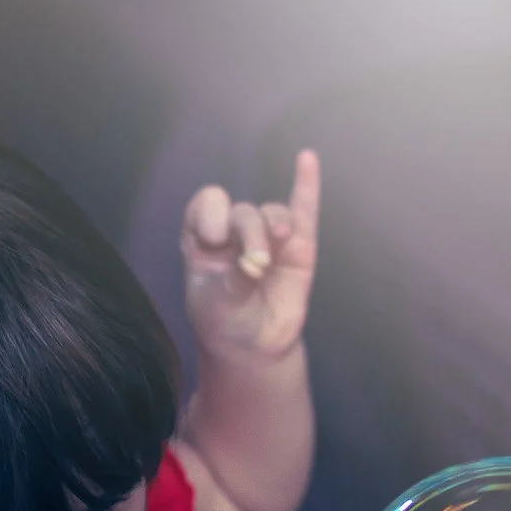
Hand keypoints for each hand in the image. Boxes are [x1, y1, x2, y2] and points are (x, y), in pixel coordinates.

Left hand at [181, 149, 319, 360]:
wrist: (252, 350)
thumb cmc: (224, 322)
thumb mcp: (219, 303)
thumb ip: (236, 277)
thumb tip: (258, 260)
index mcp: (203, 239)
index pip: (207, 205)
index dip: (211, 214)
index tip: (214, 238)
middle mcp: (235, 232)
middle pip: (244, 212)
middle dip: (249, 233)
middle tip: (256, 264)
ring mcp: (267, 238)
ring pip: (272, 213)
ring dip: (273, 223)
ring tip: (277, 241)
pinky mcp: (298, 248)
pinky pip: (304, 211)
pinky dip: (307, 186)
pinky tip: (307, 160)